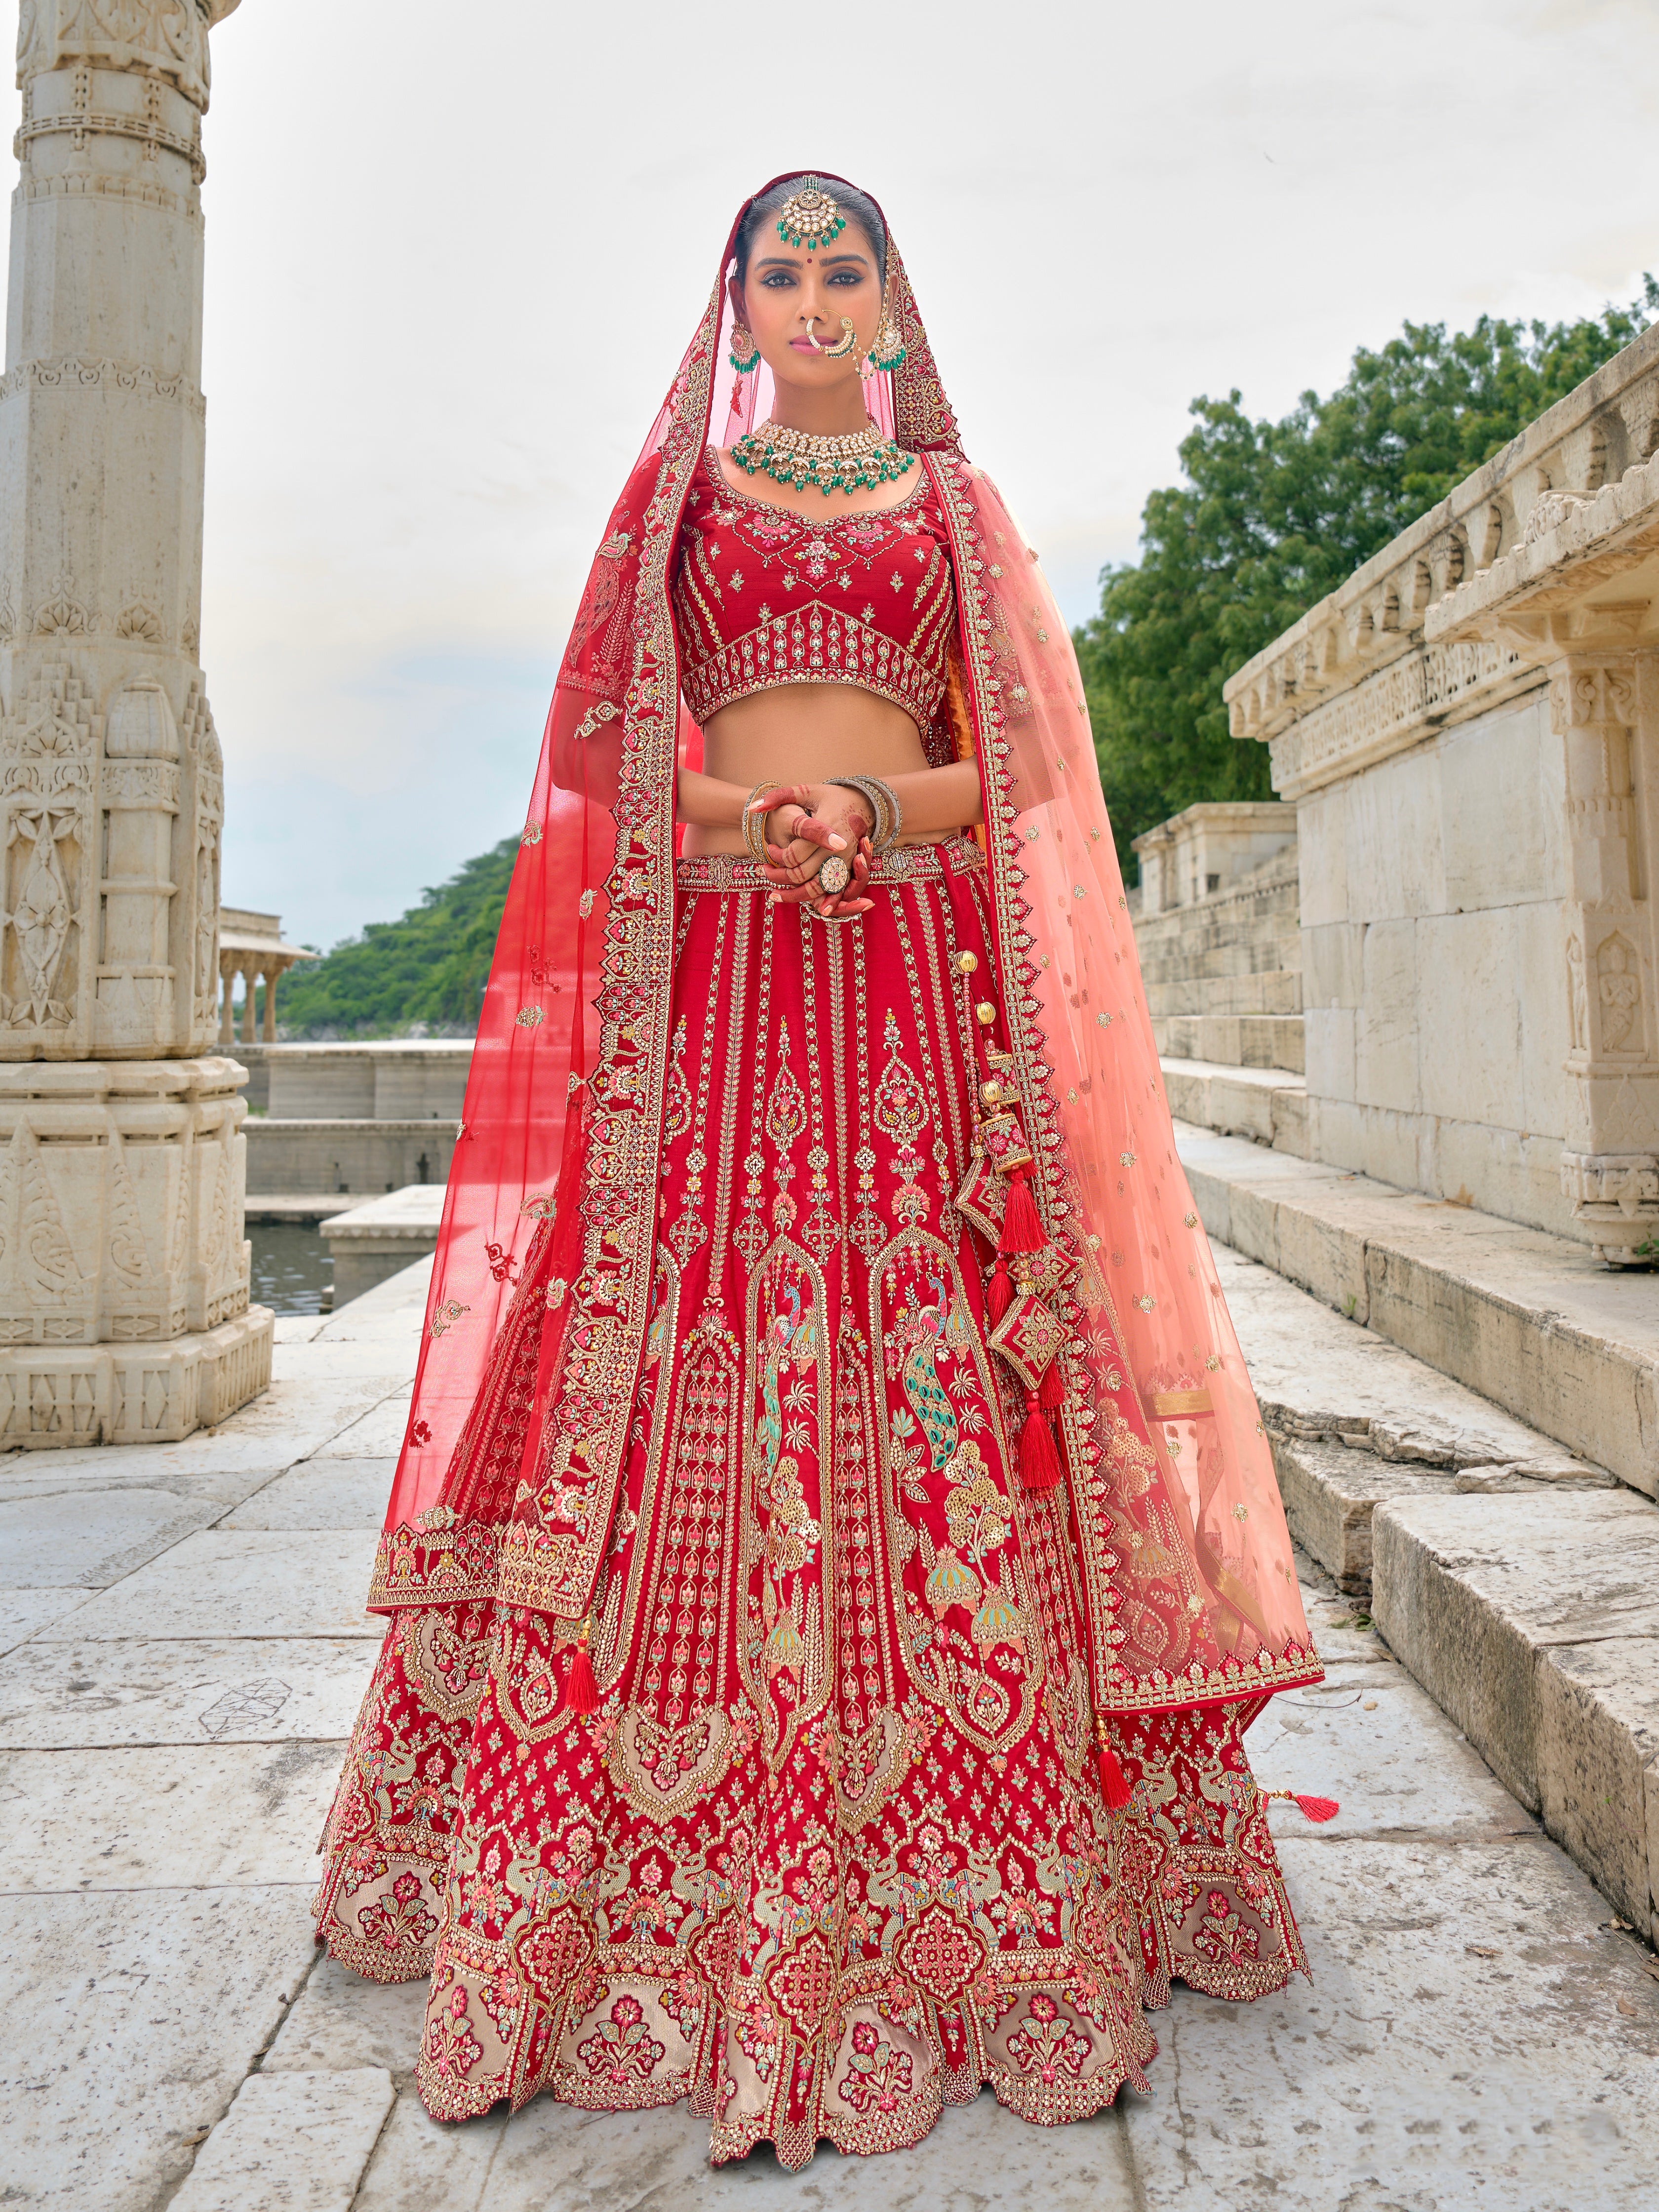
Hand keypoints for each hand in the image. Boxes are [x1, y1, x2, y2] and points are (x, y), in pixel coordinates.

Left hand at [763, 783, 875, 917]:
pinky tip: (797, 899)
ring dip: (792, 895)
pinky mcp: (848, 871)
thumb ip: (779, 796)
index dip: (776, 855)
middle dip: (778, 876)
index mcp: (826, 827)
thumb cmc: (831, 797)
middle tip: (764, 871)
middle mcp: (837, 848)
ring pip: (815, 889)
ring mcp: (844, 862)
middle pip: (802, 874)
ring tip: (773, 894)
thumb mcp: (806, 791)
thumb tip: (752, 809)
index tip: (768, 848)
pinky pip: (829, 893)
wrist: (865, 805)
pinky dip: (814, 901)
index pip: (795, 853)